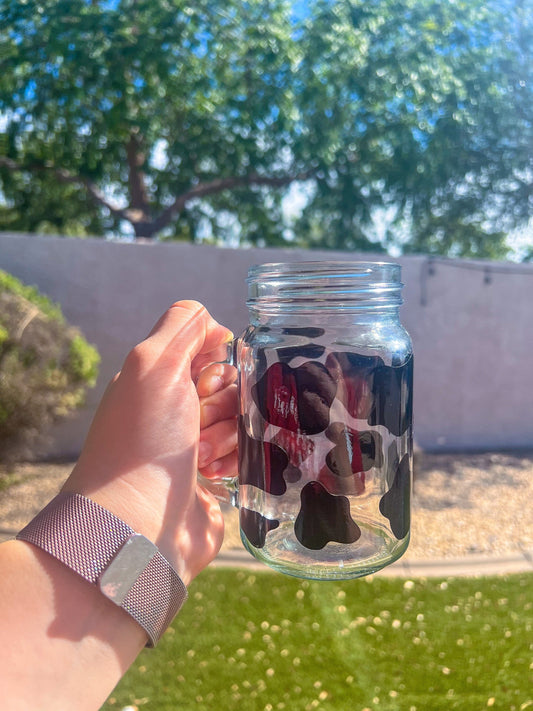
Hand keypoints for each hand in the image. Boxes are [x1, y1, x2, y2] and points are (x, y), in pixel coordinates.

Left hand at [63, 301, 237, 583]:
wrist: (138, 522)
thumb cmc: (142, 439)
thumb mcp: (153, 363)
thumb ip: (183, 325)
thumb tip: (217, 328)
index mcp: (160, 380)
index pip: (212, 352)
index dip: (216, 365)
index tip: (203, 382)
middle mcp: (178, 409)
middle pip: (234, 386)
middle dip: (222, 404)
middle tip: (197, 425)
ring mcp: (198, 445)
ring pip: (245, 420)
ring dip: (228, 435)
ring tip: (201, 457)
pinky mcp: (218, 478)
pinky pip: (249, 455)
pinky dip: (235, 461)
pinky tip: (213, 475)